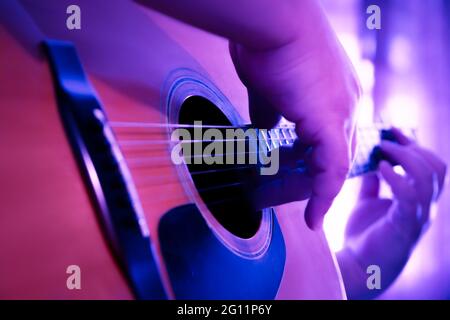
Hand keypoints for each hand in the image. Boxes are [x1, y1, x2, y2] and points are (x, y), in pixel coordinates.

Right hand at [230, 22, 359, 228]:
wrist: (273, 23)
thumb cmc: (268, 44)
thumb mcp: (270, 86)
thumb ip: (271, 111)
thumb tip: (264, 128)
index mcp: (337, 92)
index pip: (334, 135)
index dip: (320, 160)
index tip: (305, 178)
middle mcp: (348, 102)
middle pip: (339, 153)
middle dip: (320, 179)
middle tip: (303, 201)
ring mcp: (343, 110)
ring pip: (338, 163)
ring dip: (321, 190)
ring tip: (308, 212)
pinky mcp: (330, 120)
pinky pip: (331, 168)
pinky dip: (323, 195)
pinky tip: (313, 215)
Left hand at [337, 128, 446, 298]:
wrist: (358, 265)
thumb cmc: (365, 233)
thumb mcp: (369, 200)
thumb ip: (375, 182)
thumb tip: (371, 159)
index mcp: (420, 199)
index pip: (431, 164)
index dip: (415, 144)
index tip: (393, 130)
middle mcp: (425, 206)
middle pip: (436, 167)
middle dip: (414, 146)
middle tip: (389, 137)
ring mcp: (418, 215)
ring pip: (429, 177)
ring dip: (406, 157)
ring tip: (383, 150)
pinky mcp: (404, 224)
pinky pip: (410, 194)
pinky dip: (397, 176)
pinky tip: (379, 169)